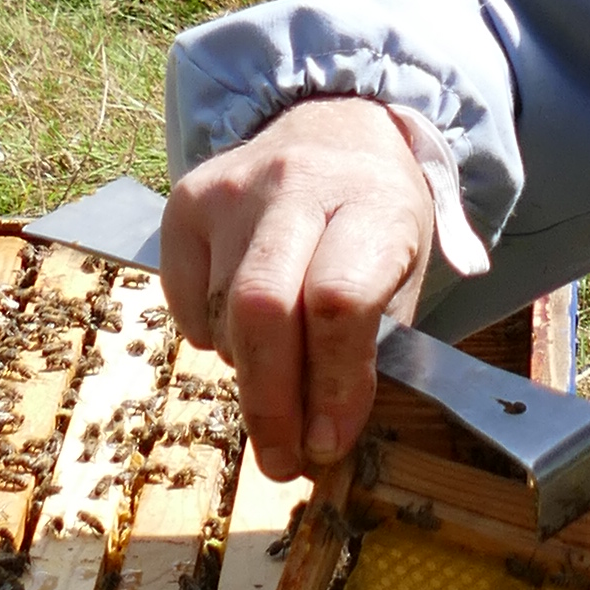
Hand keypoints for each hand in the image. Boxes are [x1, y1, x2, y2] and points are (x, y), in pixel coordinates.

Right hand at [163, 96, 435, 479]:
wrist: (335, 129)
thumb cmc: (378, 221)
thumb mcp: (405, 274)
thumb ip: (373, 351)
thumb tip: (325, 441)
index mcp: (373, 204)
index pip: (340, 301)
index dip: (332, 383)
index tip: (329, 442)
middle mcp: (296, 185)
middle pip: (264, 310)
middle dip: (270, 403)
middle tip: (283, 460)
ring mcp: (231, 189)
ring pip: (222, 316)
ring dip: (250, 372)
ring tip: (280, 376)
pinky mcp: (184, 200)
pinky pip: (185, 304)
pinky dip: (213, 337)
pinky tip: (245, 323)